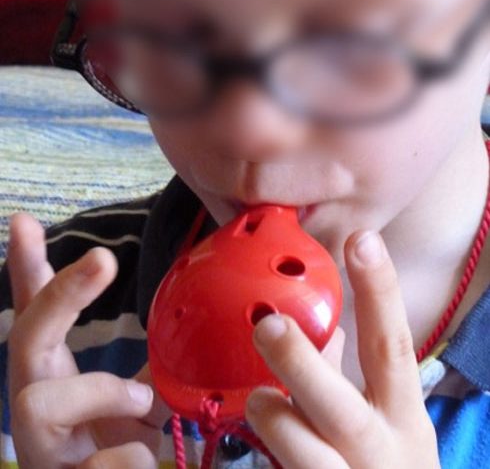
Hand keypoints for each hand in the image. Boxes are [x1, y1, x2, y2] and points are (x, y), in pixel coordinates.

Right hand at [7, 213, 170, 468]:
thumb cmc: (122, 443)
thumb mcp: (133, 392)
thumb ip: (150, 364)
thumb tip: (170, 311)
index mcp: (56, 378)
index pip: (32, 315)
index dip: (24, 268)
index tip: (24, 221)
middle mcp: (36, 408)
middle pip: (24, 337)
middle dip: (61, 293)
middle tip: (103, 258)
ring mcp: (43, 450)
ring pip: (38, 402)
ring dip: (103, 393)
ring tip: (143, 405)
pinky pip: (100, 464)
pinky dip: (132, 460)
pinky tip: (144, 463)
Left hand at [245, 231, 439, 468]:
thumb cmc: (385, 463)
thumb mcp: (384, 418)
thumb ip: (346, 372)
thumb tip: (321, 326)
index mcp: (404, 417)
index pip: (393, 345)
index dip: (379, 293)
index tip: (362, 240)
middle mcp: (380, 453)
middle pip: (339, 406)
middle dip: (299, 361)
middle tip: (268, 324)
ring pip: (299, 448)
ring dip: (271, 413)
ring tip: (260, 399)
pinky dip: (264, 446)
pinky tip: (260, 429)